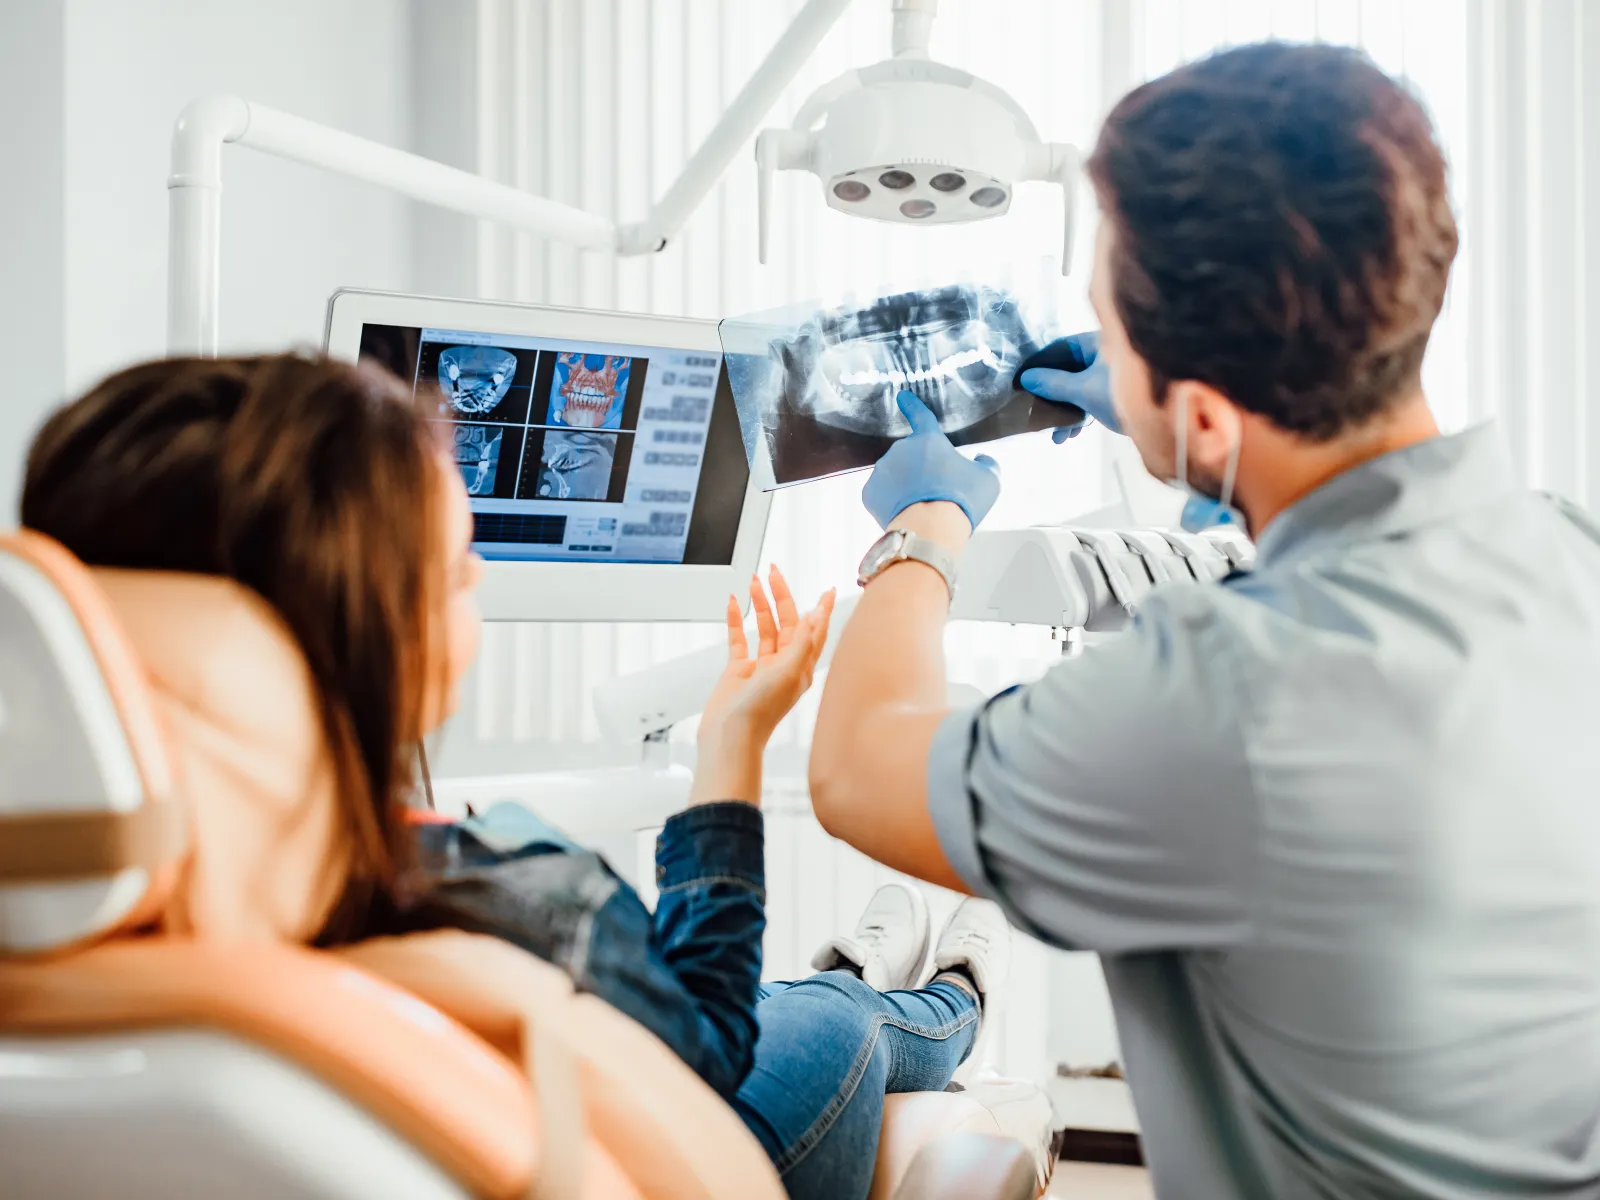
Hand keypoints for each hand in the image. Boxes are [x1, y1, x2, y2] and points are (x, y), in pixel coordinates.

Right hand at [692, 566, 835, 805]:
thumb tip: (816, 616)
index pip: (815, 630)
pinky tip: (733, 604)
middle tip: (774, 572)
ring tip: (754, 583)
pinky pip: (739, 639)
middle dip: (781, 596)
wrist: (730, 737)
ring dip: (759, 604)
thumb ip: (802, 643)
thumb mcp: (787, 673)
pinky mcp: (738, 671)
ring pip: (764, 627)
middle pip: (787, 622)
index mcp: (800, 667)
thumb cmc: (760, 713)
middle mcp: (783, 665)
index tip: (826, 589)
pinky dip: (735, 620)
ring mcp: (760, 667)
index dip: (821, 609)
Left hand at [861, 390, 1000, 530]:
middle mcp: (900, 449)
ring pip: (895, 476)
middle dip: (921, 470)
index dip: (912, 405)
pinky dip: (891, 502)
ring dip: (905, 486)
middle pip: (911, 456)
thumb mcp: (988, 480)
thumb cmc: (961, 500)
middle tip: (936, 493)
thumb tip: (981, 460)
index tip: (902, 396)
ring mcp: (881, 471)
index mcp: (928, 440)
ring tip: (922, 507)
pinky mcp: (869, 493)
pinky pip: (881, 494)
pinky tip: (905, 513)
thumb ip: (986, 464)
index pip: (921, 416)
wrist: (930, 530)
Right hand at [1018, 331, 1120, 439]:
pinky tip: (1073, 433)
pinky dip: (1081, 414)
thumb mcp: (1084, 391)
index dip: (1040, 364)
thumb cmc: (1126, 395)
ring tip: (1056, 435)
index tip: (1022, 380)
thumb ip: (1054, 384)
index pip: (1060, 347)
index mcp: (1099, 342)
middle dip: (1052, 396)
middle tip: (1036, 411)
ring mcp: (1114, 374)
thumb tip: (1027, 379)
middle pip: (1068, 370)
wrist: (1169, 422)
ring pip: (1079, 388)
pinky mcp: (1120, 393)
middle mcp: (1107, 354)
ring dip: (1066, 411)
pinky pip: (1092, 399)